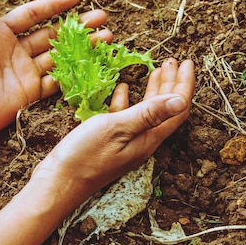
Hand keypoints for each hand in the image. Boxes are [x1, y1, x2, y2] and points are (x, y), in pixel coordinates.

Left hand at [0, 0, 111, 145]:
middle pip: (53, 33)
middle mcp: (17, 50)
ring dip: (83, 47)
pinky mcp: (31, 93)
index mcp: (1, 33)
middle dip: (78, 25)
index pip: (34, 14)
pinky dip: (74, 73)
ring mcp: (26, 72)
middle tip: (102, 17)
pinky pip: (56, 81)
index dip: (55, 5)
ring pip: (60, 55)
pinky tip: (93, 64)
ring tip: (106, 37)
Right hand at [31, 58, 194, 202]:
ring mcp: (127, 142)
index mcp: (149, 138)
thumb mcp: (118, 128)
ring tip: (156, 70)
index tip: (187, 63)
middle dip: (171, 83)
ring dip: (153, 90)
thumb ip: (149, 113)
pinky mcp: (111, 142)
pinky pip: (126, 117)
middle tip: (173, 61)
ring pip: (147, 111)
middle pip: (165, 109)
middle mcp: (143, 141)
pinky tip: (124, 88)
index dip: (184, 85)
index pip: (177, 109)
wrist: (58, 183)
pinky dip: (128, 101)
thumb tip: (181, 100)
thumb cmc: (85, 155)